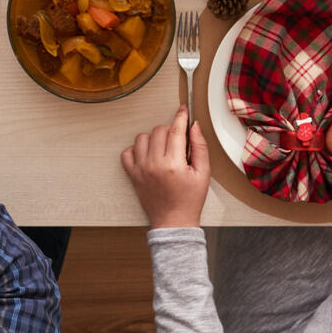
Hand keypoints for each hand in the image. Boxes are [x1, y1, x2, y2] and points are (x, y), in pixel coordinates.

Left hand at [119, 107, 208, 229]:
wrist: (173, 222)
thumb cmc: (190, 200)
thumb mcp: (203, 174)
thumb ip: (200, 147)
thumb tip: (194, 126)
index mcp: (174, 164)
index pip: (175, 130)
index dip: (180, 117)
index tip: (182, 110)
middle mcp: (154, 164)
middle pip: (159, 131)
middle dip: (170, 130)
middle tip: (178, 142)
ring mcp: (141, 169)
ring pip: (142, 138)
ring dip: (154, 138)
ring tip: (164, 149)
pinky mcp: (132, 174)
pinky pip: (128, 152)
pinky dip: (137, 149)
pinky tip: (148, 155)